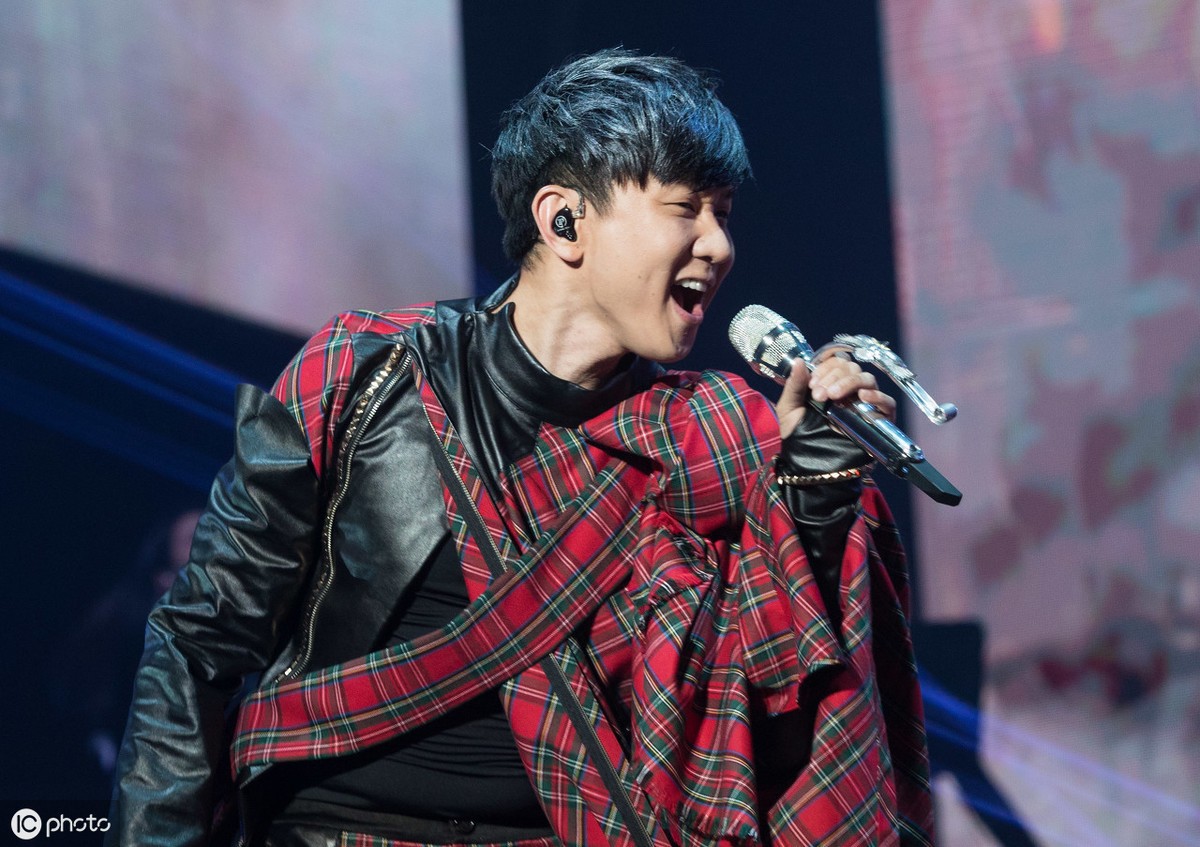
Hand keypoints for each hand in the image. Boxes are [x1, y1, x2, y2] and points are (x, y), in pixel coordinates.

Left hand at [775, 353, 896, 438]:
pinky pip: (888, 402)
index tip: (812, 385)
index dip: (825, 368)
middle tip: (819, 396)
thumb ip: (794, 385)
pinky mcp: (878, 421)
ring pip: (867, 379)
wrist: (808, 464)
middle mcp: (849, 391)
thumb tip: (800, 361)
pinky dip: (877, 396)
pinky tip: (863, 398)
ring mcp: (865, 405)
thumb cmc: (798, 436)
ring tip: (832, 397)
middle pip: (852, 368)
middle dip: (833, 377)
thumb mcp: (790, 409)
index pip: (837, 362)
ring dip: (849, 383)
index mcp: (830, 384)